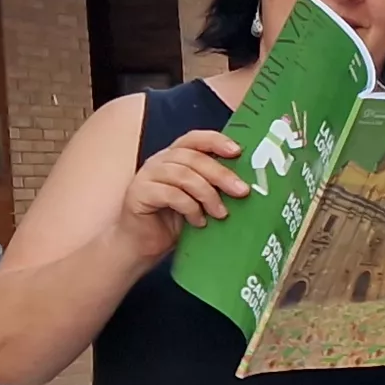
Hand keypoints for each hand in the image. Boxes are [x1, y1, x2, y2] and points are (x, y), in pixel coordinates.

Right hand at [122, 129, 250, 254]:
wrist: (143, 246)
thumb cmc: (173, 222)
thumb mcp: (199, 200)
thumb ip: (214, 186)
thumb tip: (245, 184)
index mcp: (175, 157)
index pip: (195, 138)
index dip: (216, 141)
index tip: (237, 151)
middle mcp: (160, 161)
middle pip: (194, 157)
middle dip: (221, 174)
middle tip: (241, 191)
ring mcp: (147, 175)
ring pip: (183, 174)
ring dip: (207, 194)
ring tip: (220, 213)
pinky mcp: (139, 193)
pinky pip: (171, 194)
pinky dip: (190, 208)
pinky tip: (199, 222)